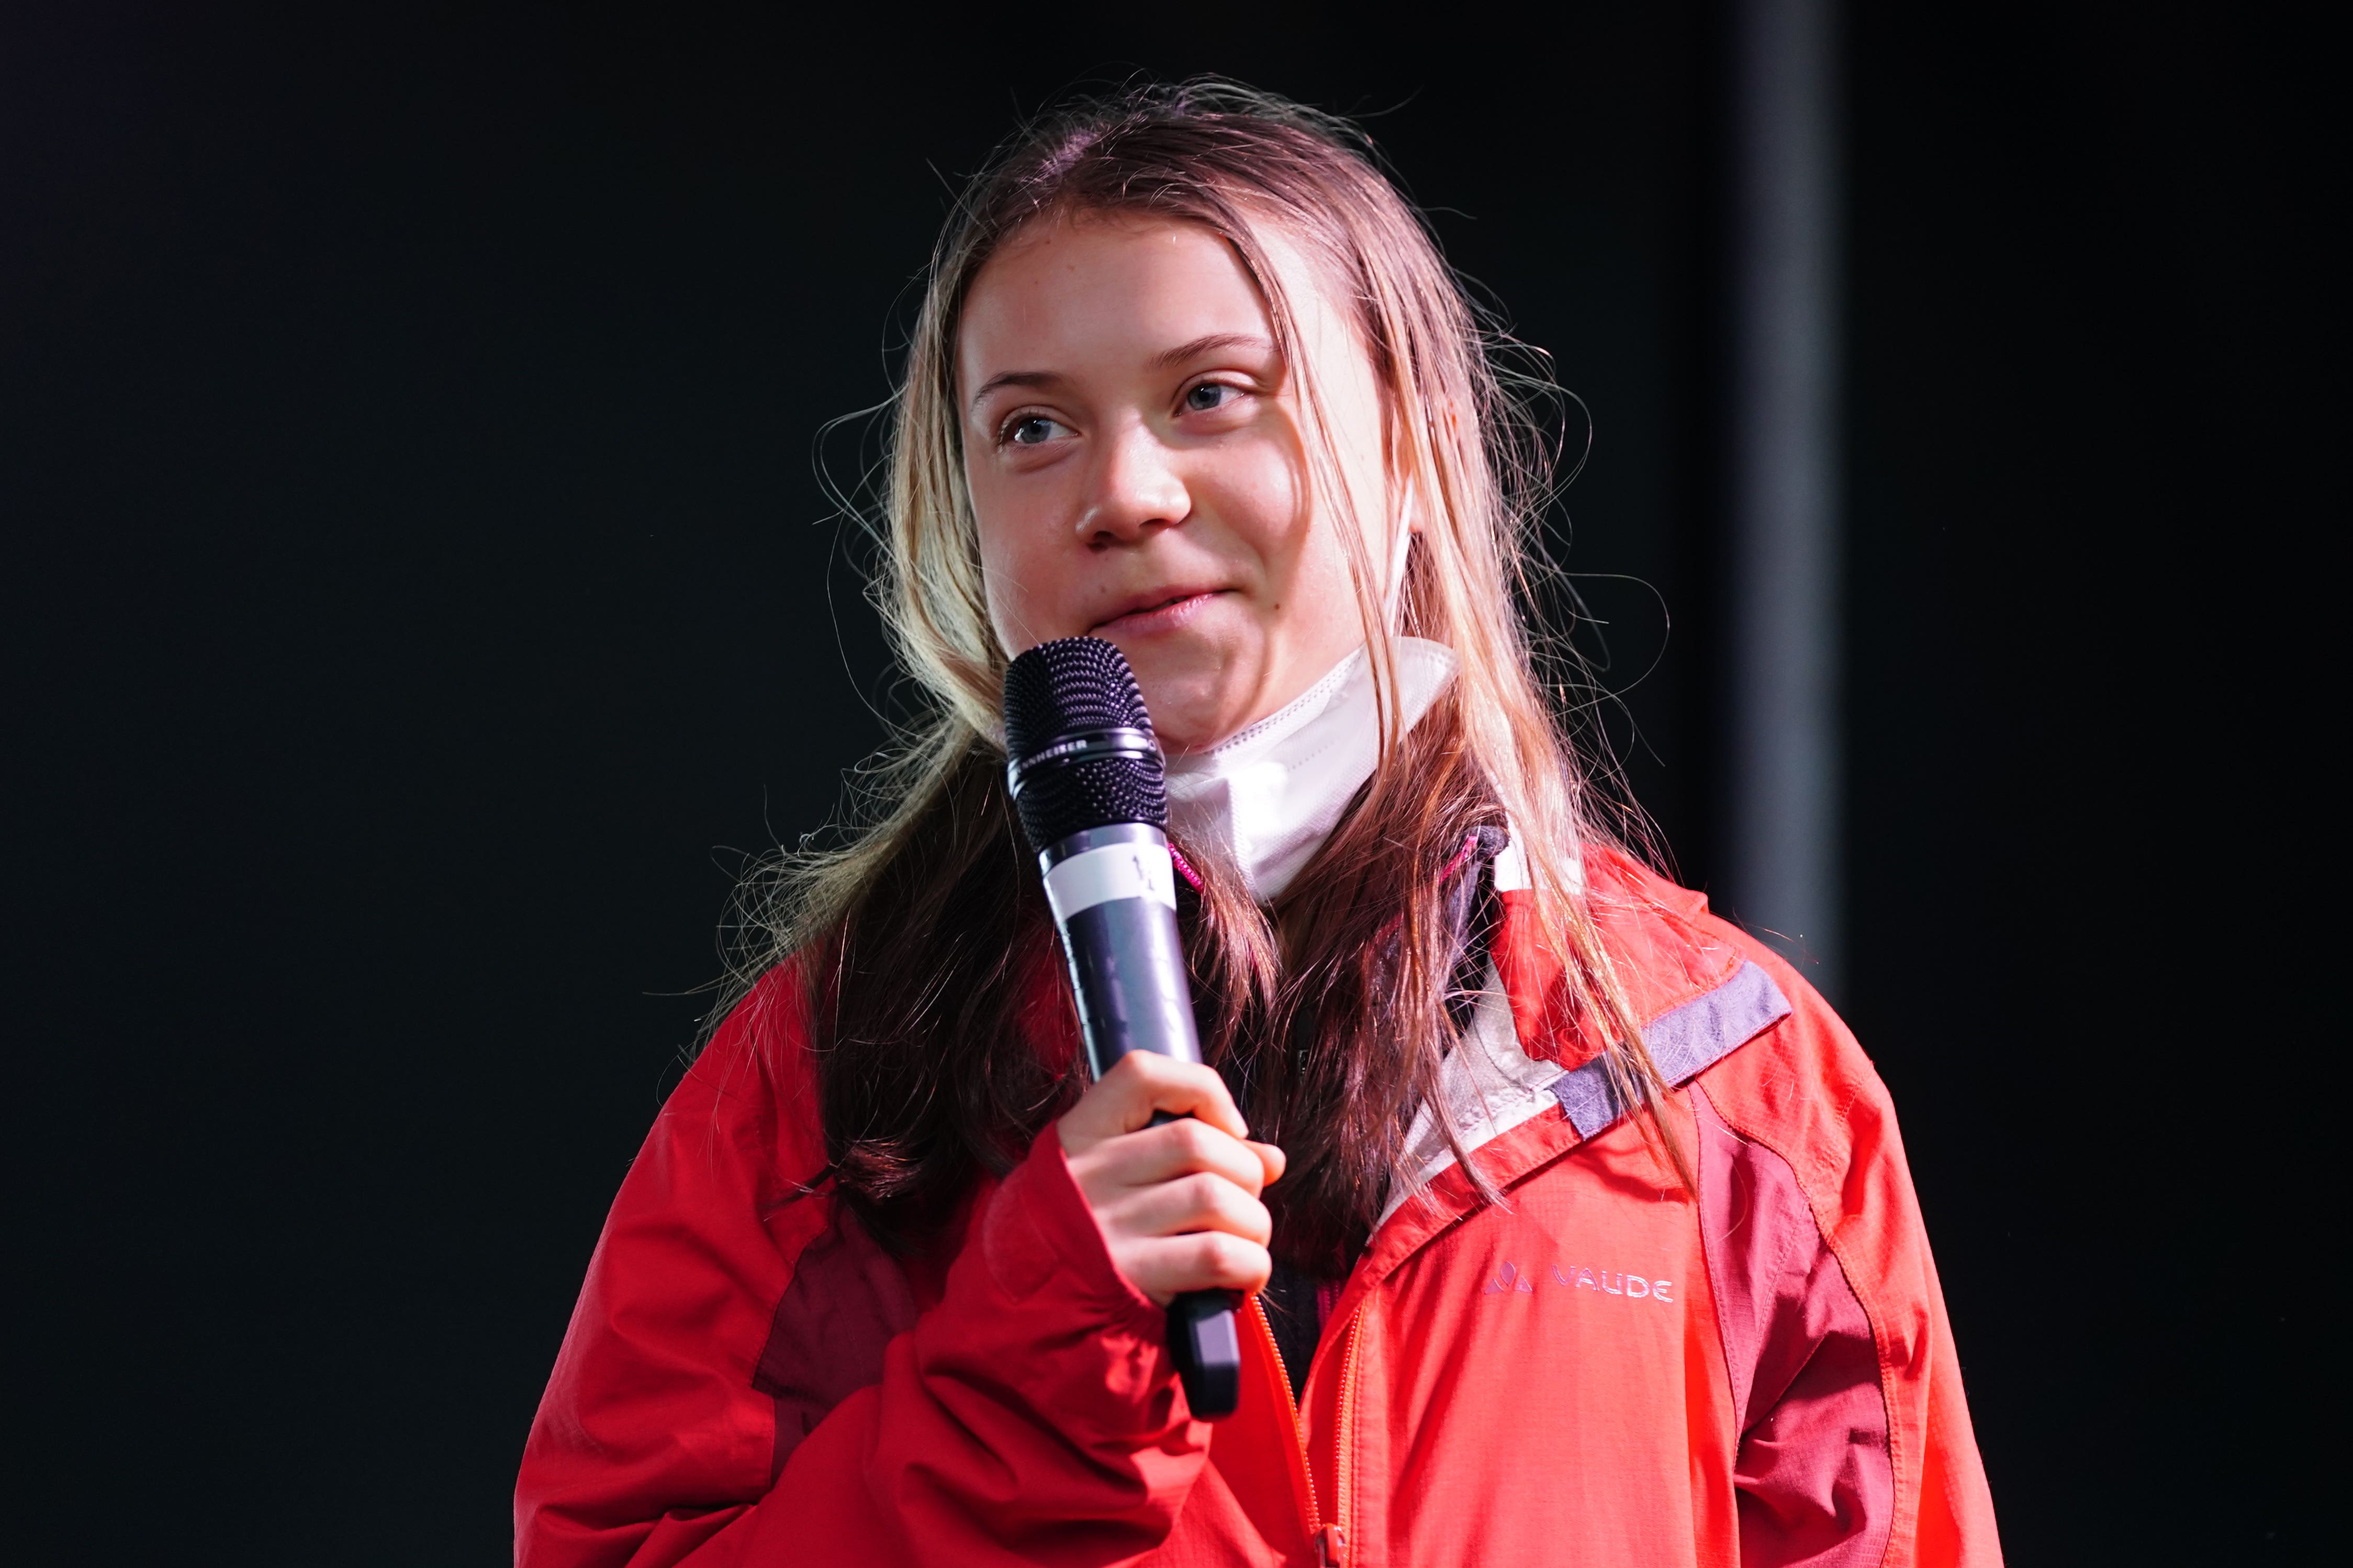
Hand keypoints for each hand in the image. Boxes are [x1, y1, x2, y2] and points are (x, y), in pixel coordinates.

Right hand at [1056, 1051, 1286, 1306]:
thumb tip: (1271, 1157)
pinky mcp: (1134, 1280)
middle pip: (1199, 1143)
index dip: (1202, 1090)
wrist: (1039, 1316)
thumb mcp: (1112, 1180)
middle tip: (1242, 1200)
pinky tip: (1244, 1274)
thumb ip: (1187, 1154)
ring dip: (1253, 1221)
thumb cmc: (1091, 1239)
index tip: (1226, 1127)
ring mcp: (1109, 1229)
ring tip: (1245, 1239)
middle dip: (1245, 1171)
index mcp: (1081, 1137)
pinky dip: (1250, 1264)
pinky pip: (1219, 1256)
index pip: (1142, 1074)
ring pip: (1217, 1196)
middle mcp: (1090, 1176)